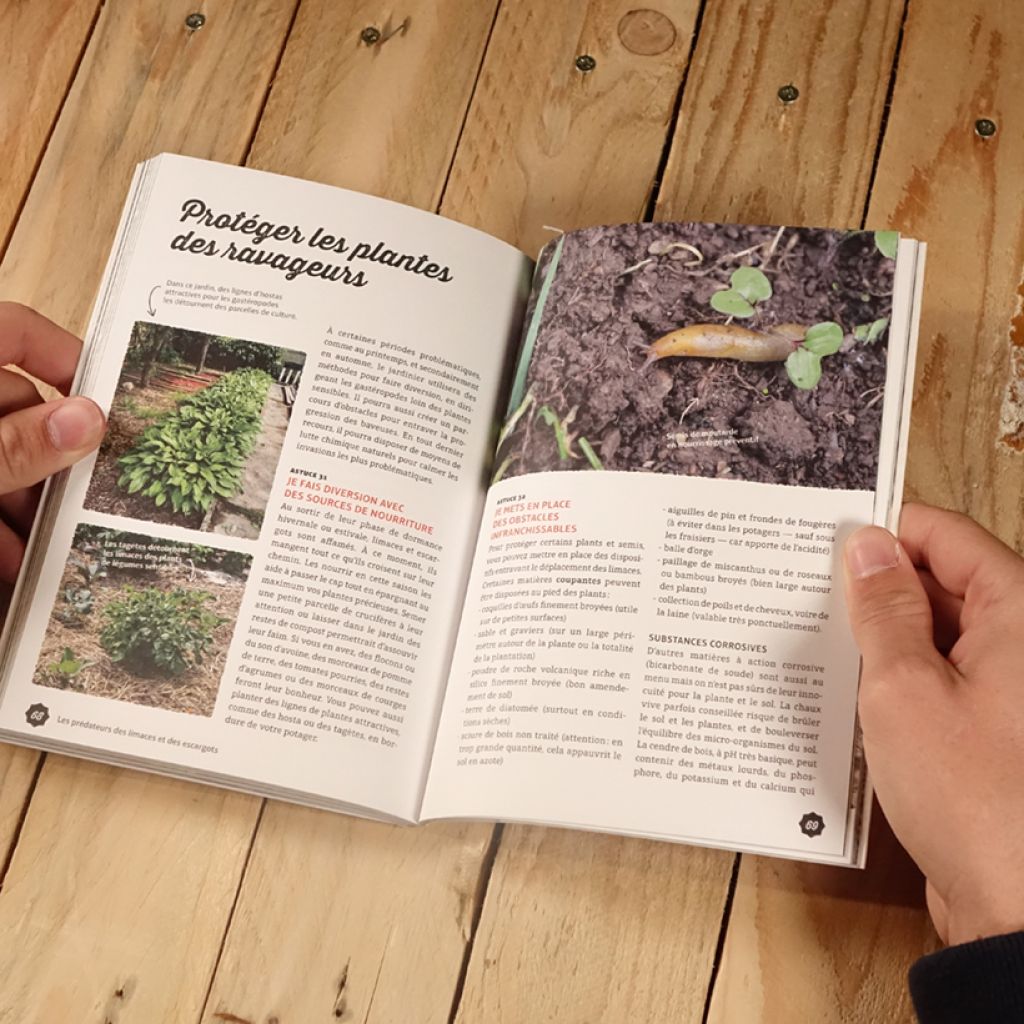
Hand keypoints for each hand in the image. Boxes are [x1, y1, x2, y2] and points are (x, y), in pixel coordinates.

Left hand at [0, 303, 105, 582]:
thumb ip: (16, 444)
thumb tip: (87, 421)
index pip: (17, 330)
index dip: (65, 359)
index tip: (105, 405)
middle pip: (11, 406)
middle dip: (47, 463)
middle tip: (79, 502)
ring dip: (20, 505)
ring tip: (39, 553)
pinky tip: (7, 562)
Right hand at [844, 503, 1023, 945]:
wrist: (1016, 908)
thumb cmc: (975, 800)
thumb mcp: (903, 687)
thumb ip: (883, 609)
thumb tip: (867, 549)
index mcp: (1020, 614)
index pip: (946, 536)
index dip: (885, 532)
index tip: (829, 542)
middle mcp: (1021, 643)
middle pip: (942, 580)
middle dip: (877, 587)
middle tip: (810, 595)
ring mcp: (1008, 686)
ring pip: (935, 631)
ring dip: (882, 636)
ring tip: (825, 644)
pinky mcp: (990, 725)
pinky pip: (938, 676)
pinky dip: (897, 675)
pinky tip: (852, 690)